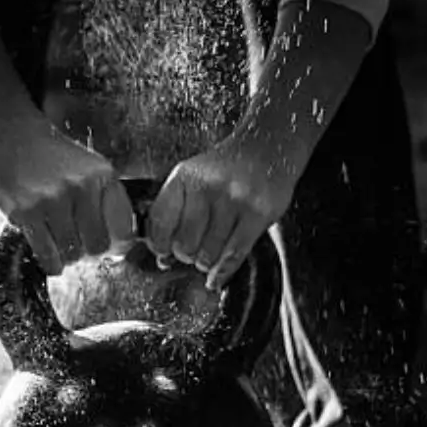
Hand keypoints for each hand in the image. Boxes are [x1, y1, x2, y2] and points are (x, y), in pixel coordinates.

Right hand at [0, 124, 134, 275]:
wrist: (14, 140)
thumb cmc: (56, 160)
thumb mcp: (91, 167)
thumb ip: (110, 197)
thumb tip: (123, 244)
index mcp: (100, 176)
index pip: (121, 229)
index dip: (116, 248)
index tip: (110, 251)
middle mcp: (78, 186)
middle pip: (96, 246)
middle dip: (91, 253)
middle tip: (82, 247)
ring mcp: (50, 200)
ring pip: (71, 253)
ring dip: (69, 256)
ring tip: (63, 245)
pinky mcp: (24, 212)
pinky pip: (46, 255)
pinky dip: (52, 262)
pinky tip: (51, 256)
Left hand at [145, 139, 296, 289]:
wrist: (267, 147)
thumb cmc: (227, 169)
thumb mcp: (194, 179)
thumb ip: (177, 212)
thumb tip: (162, 259)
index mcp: (184, 177)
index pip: (160, 221)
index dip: (159, 244)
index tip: (163, 253)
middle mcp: (207, 186)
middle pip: (185, 243)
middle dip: (188, 255)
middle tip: (195, 252)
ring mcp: (234, 199)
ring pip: (210, 252)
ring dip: (207, 263)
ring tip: (211, 256)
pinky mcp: (258, 212)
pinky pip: (235, 254)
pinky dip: (223, 272)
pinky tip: (217, 279)